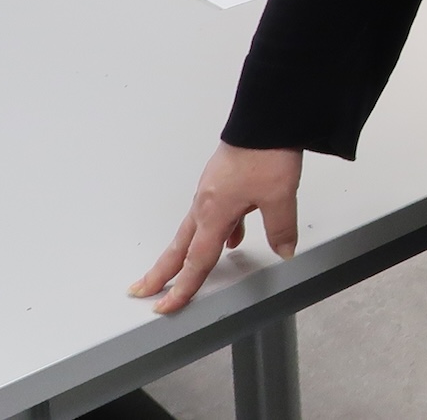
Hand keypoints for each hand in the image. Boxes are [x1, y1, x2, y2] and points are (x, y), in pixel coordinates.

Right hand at [128, 143, 302, 313]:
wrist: (264, 118)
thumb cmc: (266, 152)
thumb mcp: (279, 196)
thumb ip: (280, 228)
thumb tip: (284, 250)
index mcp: (215, 213)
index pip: (196, 261)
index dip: (183, 287)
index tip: (165, 307)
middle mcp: (206, 204)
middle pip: (180, 247)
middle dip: (161, 272)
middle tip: (142, 291)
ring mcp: (211, 190)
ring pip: (194, 230)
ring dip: (185, 252)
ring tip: (181, 270)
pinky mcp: (221, 180)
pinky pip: (213, 213)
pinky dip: (216, 230)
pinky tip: (233, 235)